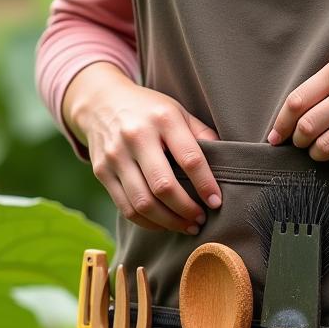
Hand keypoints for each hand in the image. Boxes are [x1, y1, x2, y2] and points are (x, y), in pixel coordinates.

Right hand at [63, 61, 222, 233]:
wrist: (100, 101)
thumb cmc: (149, 111)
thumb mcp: (178, 111)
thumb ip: (201, 135)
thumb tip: (228, 162)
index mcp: (162, 119)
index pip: (190, 159)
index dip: (206, 185)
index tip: (216, 203)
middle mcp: (136, 136)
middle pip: (163, 186)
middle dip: (186, 210)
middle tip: (201, 219)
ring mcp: (115, 155)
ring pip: (143, 203)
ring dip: (169, 222)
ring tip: (186, 226)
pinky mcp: (101, 171)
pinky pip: (126, 208)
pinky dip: (148, 223)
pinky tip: (164, 223)